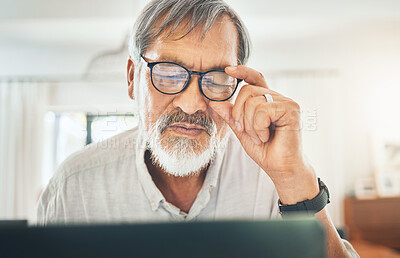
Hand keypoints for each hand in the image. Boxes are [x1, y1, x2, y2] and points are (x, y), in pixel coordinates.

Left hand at [209, 65, 318, 203]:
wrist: (280, 168)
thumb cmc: (265, 150)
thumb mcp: (242, 131)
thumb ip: (231, 115)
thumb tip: (214, 101)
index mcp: (267, 101)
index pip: (255, 78)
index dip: (242, 71)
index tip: (227, 69)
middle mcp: (277, 98)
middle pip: (247, 91)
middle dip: (239, 113)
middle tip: (245, 131)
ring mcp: (286, 102)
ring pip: (253, 101)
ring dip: (250, 124)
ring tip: (259, 137)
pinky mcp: (291, 109)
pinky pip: (263, 111)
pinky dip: (258, 127)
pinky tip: (266, 137)